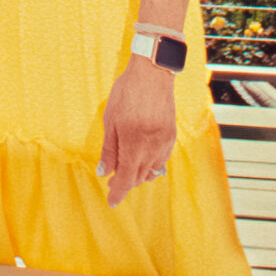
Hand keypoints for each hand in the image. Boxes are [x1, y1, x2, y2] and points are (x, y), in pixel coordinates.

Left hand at [96, 55, 176, 206]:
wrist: (152, 74)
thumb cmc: (127, 93)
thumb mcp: (110, 120)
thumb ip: (109, 149)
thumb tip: (104, 172)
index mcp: (133, 144)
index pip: (127, 179)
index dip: (118, 192)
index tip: (111, 202)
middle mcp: (152, 147)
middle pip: (139, 177)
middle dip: (126, 183)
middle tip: (112, 182)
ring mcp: (164, 142)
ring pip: (152, 171)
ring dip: (138, 175)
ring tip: (125, 170)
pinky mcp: (171, 136)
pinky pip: (161, 160)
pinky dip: (151, 165)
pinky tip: (142, 159)